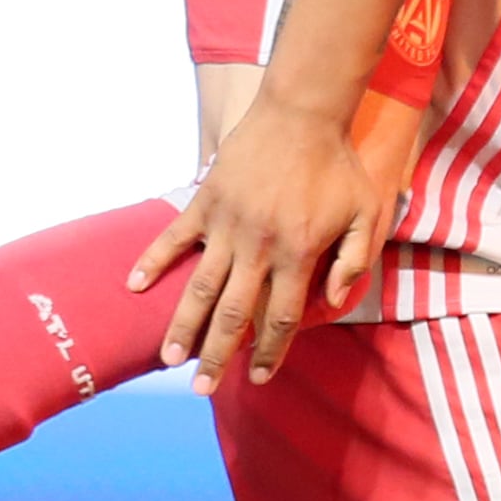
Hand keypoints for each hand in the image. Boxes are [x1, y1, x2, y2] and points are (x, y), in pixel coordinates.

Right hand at [127, 96, 398, 390]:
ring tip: (168, 357)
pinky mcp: (205, 200)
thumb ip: (353, 261)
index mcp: (298, 253)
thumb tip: (333, 302)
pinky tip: (134, 287)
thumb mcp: (366, 213)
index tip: (259, 377)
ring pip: (200, 286)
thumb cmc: (339, 164)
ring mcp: (227, 224)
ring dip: (183, 324)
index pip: (281, 316)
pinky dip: (152, 261)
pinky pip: (173, 237)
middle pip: (234, 314)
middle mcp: (258, 246)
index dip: (270, 351)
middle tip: (201, 388)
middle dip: (217, 355)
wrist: (303, 112)